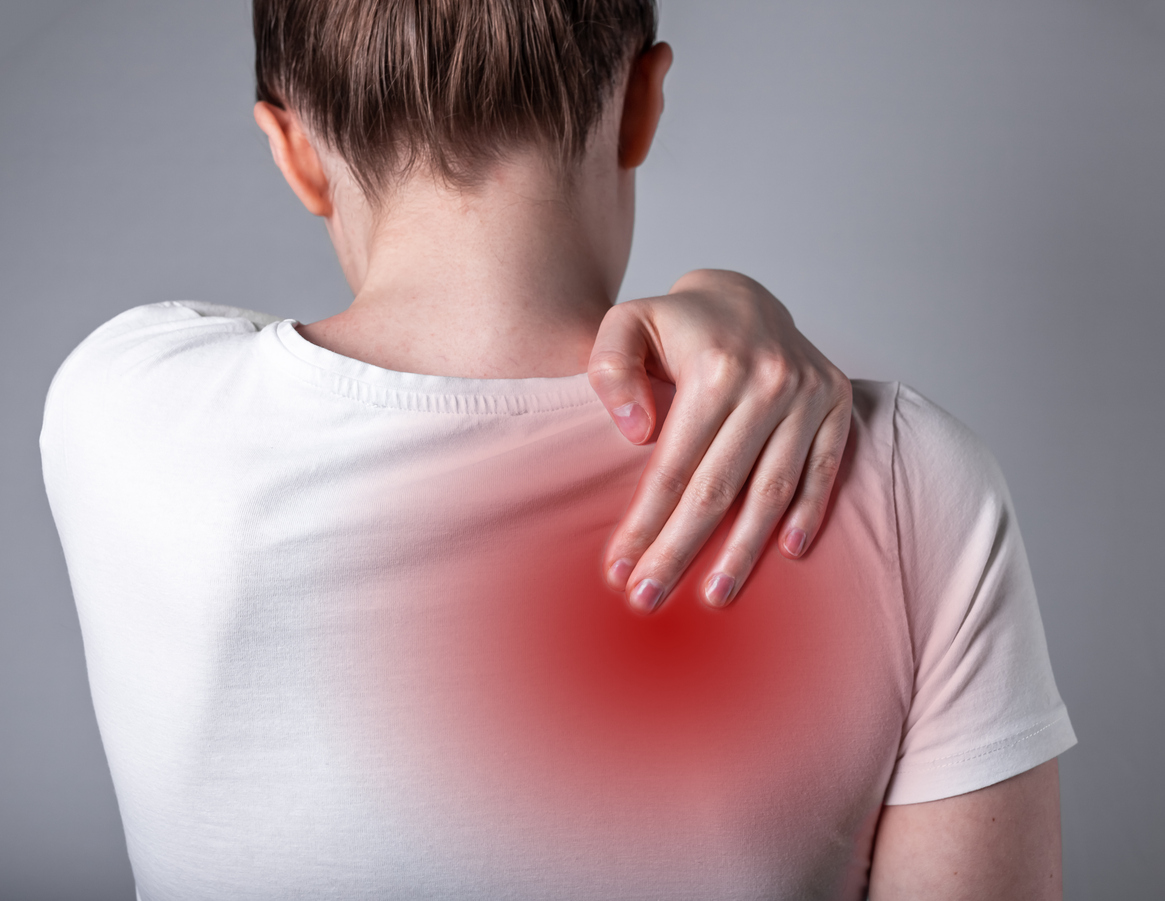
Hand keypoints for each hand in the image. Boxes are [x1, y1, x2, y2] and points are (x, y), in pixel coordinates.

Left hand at [588, 269, 851, 612]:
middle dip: (682, 550)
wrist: (741, 295)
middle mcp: (768, 381)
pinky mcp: (836, 402)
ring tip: (716, 595)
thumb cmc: (674, 323)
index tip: (621, 570)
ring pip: (773, 488)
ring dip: (745, 549)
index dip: (646, 522)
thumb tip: (637, 433)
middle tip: (650, 599)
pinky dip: (809, 512)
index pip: (675, 465)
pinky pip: (824, 468)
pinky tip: (788, 553)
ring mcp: (808, 393)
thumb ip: (611, 368)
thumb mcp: (625, 324)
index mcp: (715, 367)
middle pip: (719, 487)